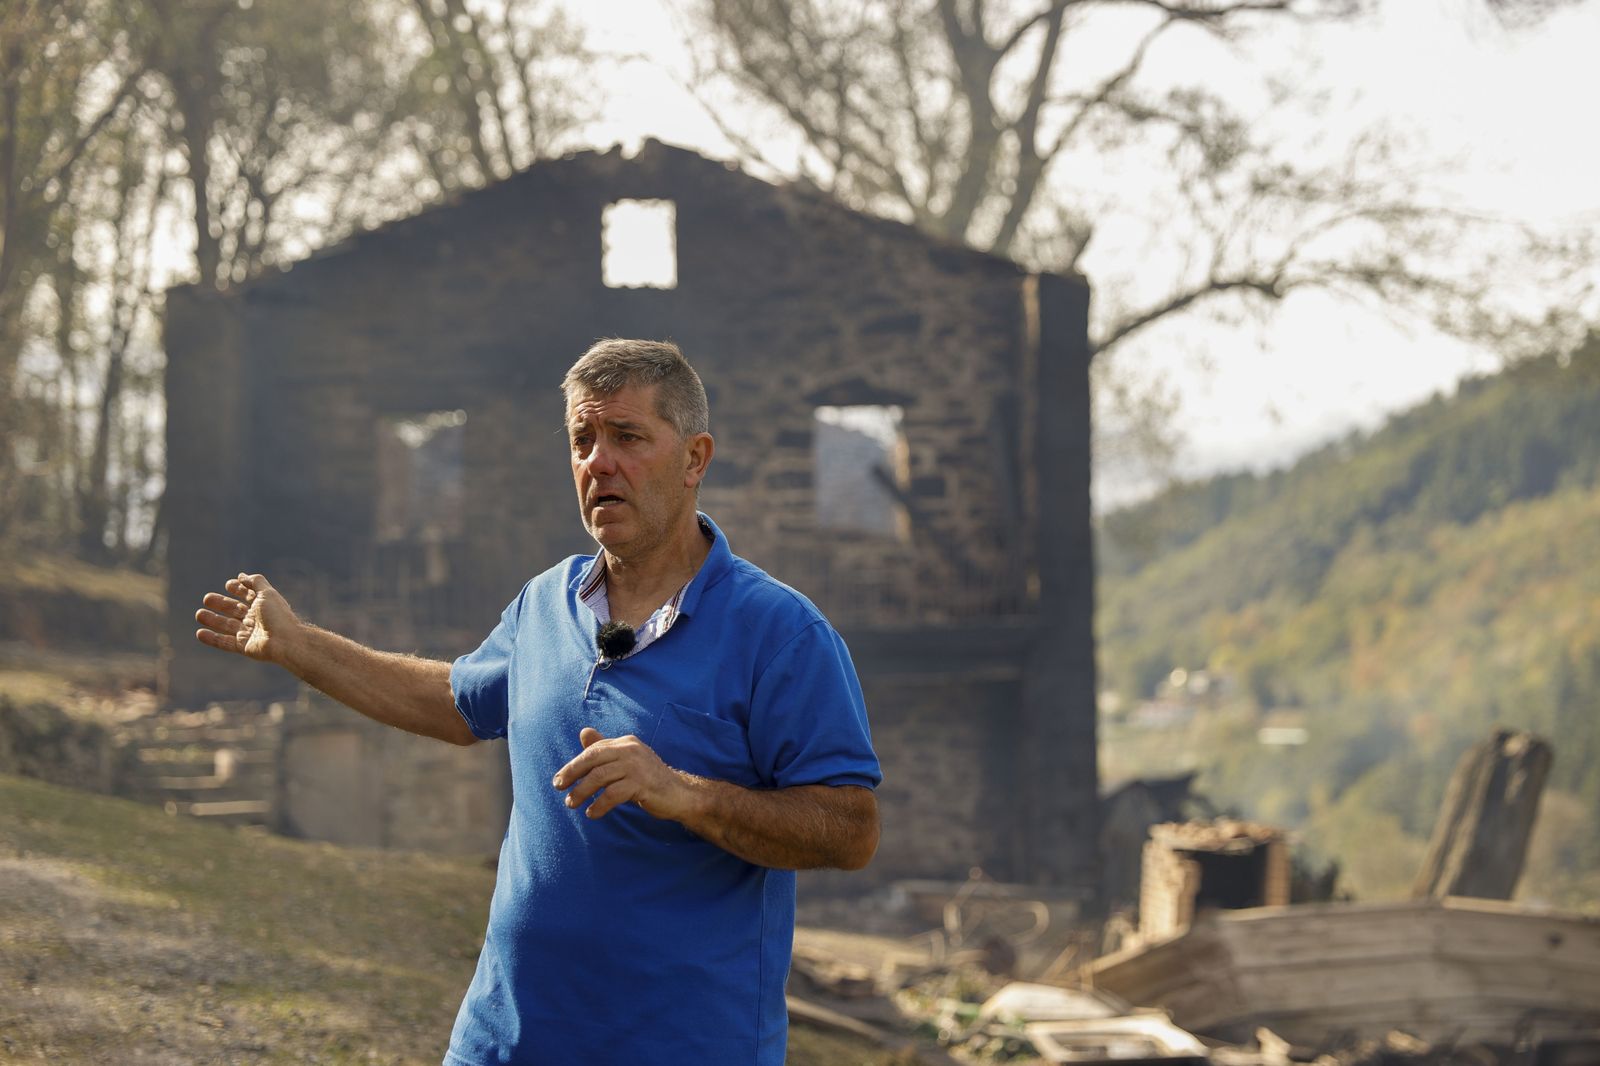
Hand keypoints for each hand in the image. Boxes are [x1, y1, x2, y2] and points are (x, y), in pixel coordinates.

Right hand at [194, 573, 299, 663]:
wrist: (286, 641)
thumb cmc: (278, 616)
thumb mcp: (267, 594)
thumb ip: (255, 582)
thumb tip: (241, 575)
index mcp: (263, 605)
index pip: (248, 596)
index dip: (238, 589)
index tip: (228, 585)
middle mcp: (256, 619)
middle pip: (235, 610)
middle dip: (221, 604)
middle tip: (206, 598)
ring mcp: (250, 634)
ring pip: (227, 626)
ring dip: (213, 620)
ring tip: (199, 614)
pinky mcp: (244, 647)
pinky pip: (225, 643)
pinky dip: (212, 639)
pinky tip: (200, 633)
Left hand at [552, 727, 696, 821]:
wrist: (679, 793)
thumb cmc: (649, 778)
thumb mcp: (626, 761)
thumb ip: (606, 749)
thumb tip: (584, 732)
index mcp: (626, 743)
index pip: (594, 750)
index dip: (574, 765)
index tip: (559, 780)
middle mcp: (631, 750)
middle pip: (593, 759)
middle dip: (572, 773)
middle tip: (558, 787)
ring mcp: (637, 766)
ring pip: (600, 777)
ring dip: (582, 792)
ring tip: (571, 804)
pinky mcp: (642, 784)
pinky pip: (613, 794)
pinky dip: (599, 805)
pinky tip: (592, 813)